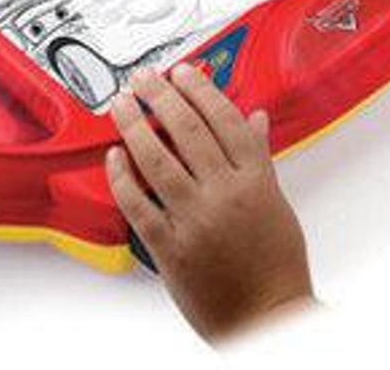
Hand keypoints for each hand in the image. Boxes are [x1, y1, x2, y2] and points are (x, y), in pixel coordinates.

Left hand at [105, 64, 313, 342]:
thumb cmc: (275, 265)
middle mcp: (226, 194)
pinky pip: (138, 203)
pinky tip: (113, 156)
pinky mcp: (170, 246)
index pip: (225, 118)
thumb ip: (259, 157)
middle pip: (187, 130)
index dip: (200, 89)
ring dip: (133, 125)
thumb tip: (255, 119)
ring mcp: (196, 219)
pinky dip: (121, 176)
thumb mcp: (276, 202)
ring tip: (120, 105)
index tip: (182, 72)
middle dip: (160, 96)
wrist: (267, 317)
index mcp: (256, 180)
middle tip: (142, 79)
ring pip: (156, 159)